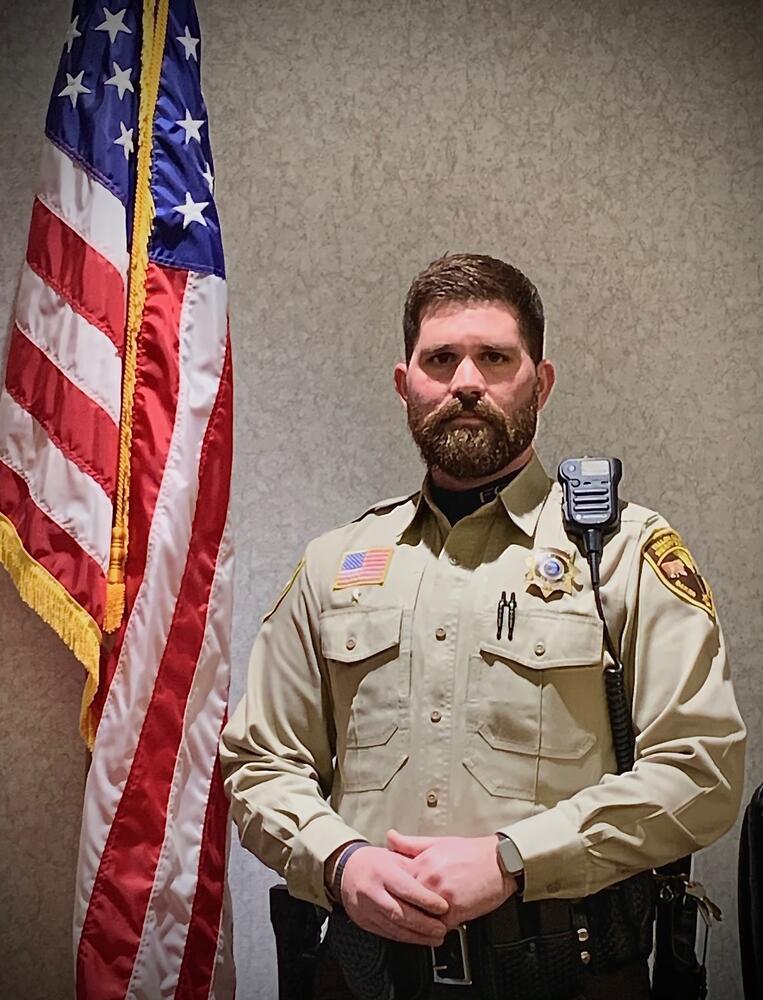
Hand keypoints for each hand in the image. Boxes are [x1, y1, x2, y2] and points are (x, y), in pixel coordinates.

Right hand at [331, 845, 449, 945]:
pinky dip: (404, 938)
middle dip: (424, 924)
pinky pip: (386, 933)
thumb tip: (438, 880)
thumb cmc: (375, 862)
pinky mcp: (364, 921)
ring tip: (435, 938)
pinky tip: (417, 938)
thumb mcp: (395, 856)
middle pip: (400, 912)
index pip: (407, 889)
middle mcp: (372, 891)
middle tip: (442, 929)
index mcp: (382, 871)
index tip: (444, 907)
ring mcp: (366, 908)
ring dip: (417, 936)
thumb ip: (415, 868)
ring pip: (394, 927)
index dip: (426, 900)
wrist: (346, 869)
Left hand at [386, 829, 516, 928]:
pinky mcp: (456, 910)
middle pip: (406, 901)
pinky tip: (435, 925)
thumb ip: (410, 844)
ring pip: (421, 916)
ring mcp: (443, 896)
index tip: (389, 893)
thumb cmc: (471, 853)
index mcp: (423, 862)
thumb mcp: (438, 842)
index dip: (393, 889)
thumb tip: (390, 837)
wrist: (500, 862)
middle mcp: (430, 879)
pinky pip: (439, 925)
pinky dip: (436, 927)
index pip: (397, 882)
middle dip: (403, 907)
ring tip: (417, 921)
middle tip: (398, 912)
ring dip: (419, 920)